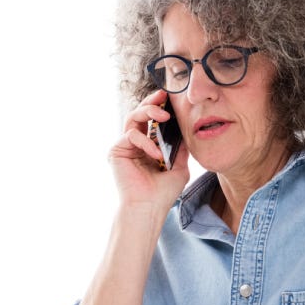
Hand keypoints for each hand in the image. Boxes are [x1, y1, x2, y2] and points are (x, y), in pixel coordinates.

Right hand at [109, 90, 190, 211]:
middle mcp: (135, 144)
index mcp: (149, 146)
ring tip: (163, 116)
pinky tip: (156, 154)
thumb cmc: (163, 193)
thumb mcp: (179, 167)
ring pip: (132, 117)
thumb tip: (187, 129)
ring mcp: (125, 147)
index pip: (153, 121)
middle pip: (140, 113)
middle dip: (152, 102)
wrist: (149, 208)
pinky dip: (146, 142)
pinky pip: (131, 135)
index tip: (172, 98)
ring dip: (148, 112)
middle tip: (164, 96)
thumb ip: (181, 148)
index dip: (160, 107)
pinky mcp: (116, 151)